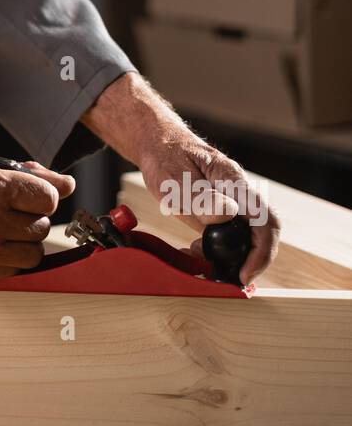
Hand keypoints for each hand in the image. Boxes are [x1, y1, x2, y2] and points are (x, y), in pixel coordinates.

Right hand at [0, 148, 73, 283]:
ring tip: (5, 232)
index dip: (43, 196)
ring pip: (33, 252)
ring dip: (25, 242)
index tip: (33, 197)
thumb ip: (26, 176)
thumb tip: (66, 185)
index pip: (47, 197)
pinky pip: (14, 270)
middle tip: (11, 213)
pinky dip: (10, 259)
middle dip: (31, 218)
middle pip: (41, 225)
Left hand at [138, 134, 279, 284]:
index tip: (244, 274)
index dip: (262, 252)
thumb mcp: (174, 179)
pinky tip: (195, 251)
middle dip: (250, 262)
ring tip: (203, 264)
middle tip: (227, 280)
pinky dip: (216, 250)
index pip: (266, 220)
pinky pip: (228, 234)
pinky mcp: (222, 210)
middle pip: (262, 233)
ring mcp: (232, 201)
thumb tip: (227, 215)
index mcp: (233, 181)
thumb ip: (200, 197)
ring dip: (231, 258)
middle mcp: (239, 193)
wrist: (158, 145)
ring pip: (246, 236)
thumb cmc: (166, 157)